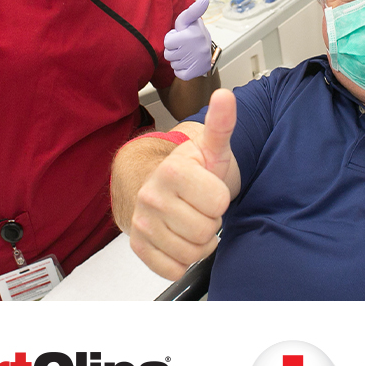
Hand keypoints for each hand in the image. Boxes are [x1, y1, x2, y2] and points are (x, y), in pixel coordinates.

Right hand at [130, 88, 235, 279]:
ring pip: (192, 253)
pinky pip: (173, 269)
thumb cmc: (193, 169)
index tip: (209, 188)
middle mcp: (152, 197)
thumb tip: (225, 96)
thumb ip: (222, 124)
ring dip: (199, 242)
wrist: (161, 185)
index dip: (220, 198)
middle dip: (210, 221)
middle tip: (200, 206)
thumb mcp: (212, 147)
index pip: (219, 204)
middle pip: (206, 232)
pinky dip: (182, 260)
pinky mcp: (139, 246)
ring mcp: (142, 223)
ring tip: (191, 220)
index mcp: (172, 172)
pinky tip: (179, 238)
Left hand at [164, 0, 211, 80]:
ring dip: (177, 60)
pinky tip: (188, 63)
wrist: (207, 52)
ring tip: (186, 54)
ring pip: (173, 64)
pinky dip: (181, 70)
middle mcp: (196, 49)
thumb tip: (205, 0)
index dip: (172, 39)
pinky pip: (178, 74)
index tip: (180, 37)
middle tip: (183, 46)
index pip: (167, 42)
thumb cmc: (193, 33)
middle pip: (168, 54)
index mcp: (192, 35)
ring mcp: (196, 62)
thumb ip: (192, 11)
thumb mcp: (189, 21)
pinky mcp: (195, 73)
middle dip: (173, 50)